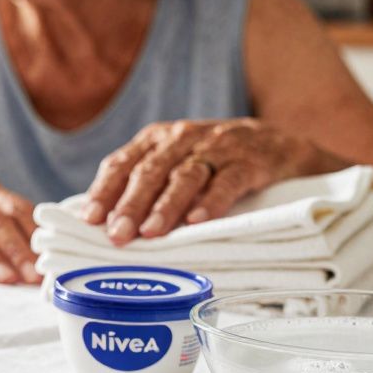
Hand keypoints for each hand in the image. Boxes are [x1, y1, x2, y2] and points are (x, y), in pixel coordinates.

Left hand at [82, 119, 321, 244]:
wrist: (282, 146)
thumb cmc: (217, 164)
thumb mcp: (178, 166)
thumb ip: (146, 188)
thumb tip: (104, 226)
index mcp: (158, 139)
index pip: (123, 163)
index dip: (105, 190)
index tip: (90, 219)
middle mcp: (184, 138)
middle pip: (150, 170)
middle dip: (131, 204)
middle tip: (117, 235)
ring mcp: (218, 146)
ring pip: (186, 175)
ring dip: (166, 206)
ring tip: (152, 233)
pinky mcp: (251, 160)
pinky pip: (228, 180)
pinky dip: (212, 201)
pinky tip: (199, 221)